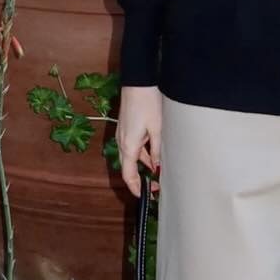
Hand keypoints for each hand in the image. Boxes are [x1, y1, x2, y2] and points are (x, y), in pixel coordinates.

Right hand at [117, 84, 161, 199]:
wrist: (138, 83)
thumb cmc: (148, 104)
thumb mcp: (157, 129)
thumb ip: (156, 150)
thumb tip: (157, 166)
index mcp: (128, 146)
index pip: (128, 174)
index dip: (135, 188)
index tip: (144, 196)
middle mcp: (122, 142)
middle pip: (129, 168)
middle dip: (140, 179)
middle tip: (155, 187)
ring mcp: (122, 135)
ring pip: (132, 157)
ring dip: (143, 166)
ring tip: (158, 173)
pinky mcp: (126, 128)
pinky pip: (133, 147)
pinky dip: (142, 155)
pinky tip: (153, 156)